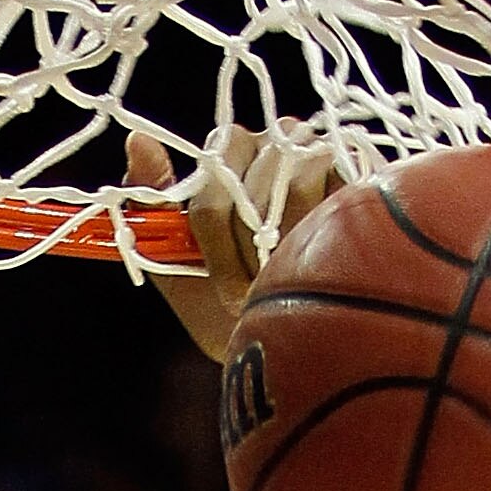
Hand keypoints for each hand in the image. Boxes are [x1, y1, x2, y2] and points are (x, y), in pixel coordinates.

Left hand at [127, 122, 338, 364]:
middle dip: (247, 244)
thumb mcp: (180, 270)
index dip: (215, 237)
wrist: (300, 349)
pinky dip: (320, 230)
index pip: (212, 176)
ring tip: (293, 278)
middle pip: (248, 175)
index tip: (226, 288)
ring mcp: (313, 151)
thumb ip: (151, 211)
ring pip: (288, 179)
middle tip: (259, 288)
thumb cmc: (238, 311)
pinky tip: (325, 256)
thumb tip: (138, 141)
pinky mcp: (353, 168)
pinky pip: (327, 184)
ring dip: (286, 243)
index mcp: (227, 160)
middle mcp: (269, 144)